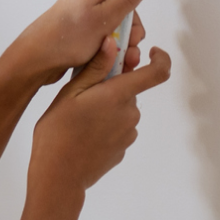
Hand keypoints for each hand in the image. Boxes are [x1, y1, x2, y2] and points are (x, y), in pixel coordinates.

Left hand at [4, 0, 149, 87]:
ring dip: (123, 35)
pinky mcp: (81, 27)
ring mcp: (84, 11)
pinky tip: (115, 58)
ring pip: (114, 17)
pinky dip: (111, 43)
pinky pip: (103, 30)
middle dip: (131, 18)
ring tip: (124, 54)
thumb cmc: (67, 38)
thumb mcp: (105, 18)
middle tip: (130, 38)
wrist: (37, 60)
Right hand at [28, 39, 172, 194]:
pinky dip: (106, 126)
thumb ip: (95, 68)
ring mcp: (128, 134)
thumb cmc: (58, 131)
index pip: (157, 73)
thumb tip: (113, 43)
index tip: (149, 52)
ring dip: (107, 107)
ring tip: (79, 117)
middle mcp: (130, 114)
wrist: (59, 177)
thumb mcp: (70, 93)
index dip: (160, 59)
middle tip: (84, 93)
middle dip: (112, 86)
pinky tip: (84, 134)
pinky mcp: (122, 150)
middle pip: (130, 90)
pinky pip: (118, 129)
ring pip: (122, 110)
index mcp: (119, 96)